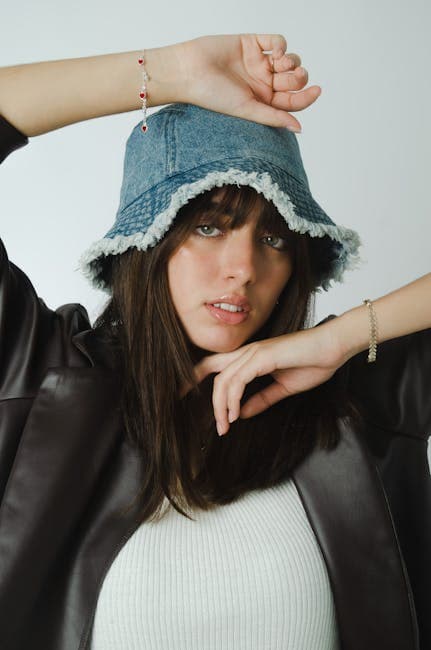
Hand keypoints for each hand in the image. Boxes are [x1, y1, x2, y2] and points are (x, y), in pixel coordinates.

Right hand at [175, 33, 320, 130]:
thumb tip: (300, 129)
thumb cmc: (212, 96)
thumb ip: (273, 118)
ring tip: (278, 65)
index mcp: (263, 102)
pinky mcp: (253, 43)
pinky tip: (275, 52)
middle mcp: (262, 83)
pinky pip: (278, 41)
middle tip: (287, 78)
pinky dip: (282, 45)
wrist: (189, 72)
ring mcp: (258, 63)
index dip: (308, 96)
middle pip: (294, 80)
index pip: (293, 101)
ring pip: (290, 60)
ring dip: (292, 62)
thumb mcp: (247, 110)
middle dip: (297, 78)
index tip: (317, 90)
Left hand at [183, 321, 345, 435]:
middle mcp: (247, 353)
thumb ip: (262, 399)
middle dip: (190, 384)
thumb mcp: (283, 388)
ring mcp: (254, 353)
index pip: (215, 365)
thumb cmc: (313, 363)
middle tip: (181, 405)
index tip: (184, 394)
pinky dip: (233, 400)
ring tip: (224, 426)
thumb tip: (242, 413)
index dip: (196, 377)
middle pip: (209, 368)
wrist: (333, 349)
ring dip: (220, 407)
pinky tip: (235, 415)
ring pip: (223, 380)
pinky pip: (238, 380)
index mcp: (251, 357)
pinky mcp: (262, 357)